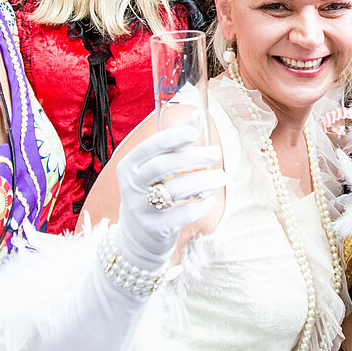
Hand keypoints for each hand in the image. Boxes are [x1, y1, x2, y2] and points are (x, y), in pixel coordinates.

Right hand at [115, 117, 223, 268]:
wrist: (138, 236)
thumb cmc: (152, 191)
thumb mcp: (157, 166)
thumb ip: (176, 142)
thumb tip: (197, 115)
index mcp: (130, 165)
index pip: (150, 147)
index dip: (172, 138)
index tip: (195, 133)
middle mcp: (131, 185)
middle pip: (163, 166)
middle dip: (192, 157)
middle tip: (216, 153)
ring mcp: (141, 208)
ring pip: (174, 189)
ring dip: (202, 181)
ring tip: (221, 177)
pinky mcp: (154, 228)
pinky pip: (181, 214)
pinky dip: (200, 206)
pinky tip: (210, 201)